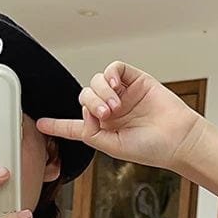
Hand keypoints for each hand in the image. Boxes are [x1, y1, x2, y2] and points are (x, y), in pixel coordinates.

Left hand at [37, 62, 203, 172]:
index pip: (75, 127)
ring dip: (101, 92)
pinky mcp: (135, 81)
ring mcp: (122, 95)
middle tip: (106, 115)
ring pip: (96, 82)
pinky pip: (114, 69)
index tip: (41, 125)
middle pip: (84, 98)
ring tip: (115, 106)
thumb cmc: (151, 148)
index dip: (57, 125)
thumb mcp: (113, 148)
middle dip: (90, 104)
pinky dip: (111, 75)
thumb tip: (85, 111)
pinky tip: (118, 86)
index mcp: (103, 131)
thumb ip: (92, 134)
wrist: (177, 138)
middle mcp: (110, 112)